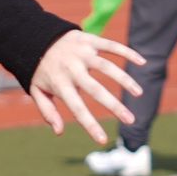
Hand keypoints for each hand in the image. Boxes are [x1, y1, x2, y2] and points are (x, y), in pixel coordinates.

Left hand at [29, 30, 145, 144]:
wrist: (34, 36)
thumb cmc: (39, 68)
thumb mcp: (36, 91)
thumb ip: (47, 111)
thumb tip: (59, 132)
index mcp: (60, 84)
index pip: (77, 108)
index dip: (90, 125)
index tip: (103, 140)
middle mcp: (72, 69)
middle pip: (96, 90)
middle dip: (115, 106)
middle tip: (131, 120)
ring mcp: (82, 53)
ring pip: (107, 67)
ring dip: (125, 80)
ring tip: (139, 93)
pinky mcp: (89, 39)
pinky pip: (111, 46)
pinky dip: (127, 53)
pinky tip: (142, 62)